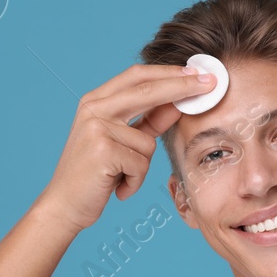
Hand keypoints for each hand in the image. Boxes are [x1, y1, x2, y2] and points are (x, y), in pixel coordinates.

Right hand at [35, 64, 214, 232]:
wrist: (64, 205)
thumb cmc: (97, 173)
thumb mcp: (123, 141)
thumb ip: (149, 121)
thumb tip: (180, 103)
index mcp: (96, 100)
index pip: (137, 76)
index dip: (169, 72)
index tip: (198, 71)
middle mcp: (93, 109)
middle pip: (147, 91)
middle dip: (182, 87)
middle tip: (211, 82)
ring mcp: (96, 128)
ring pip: (148, 141)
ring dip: (141, 165)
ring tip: (120, 175)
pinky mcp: (102, 151)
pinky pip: (141, 164)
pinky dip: (134, 181)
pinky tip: (117, 186)